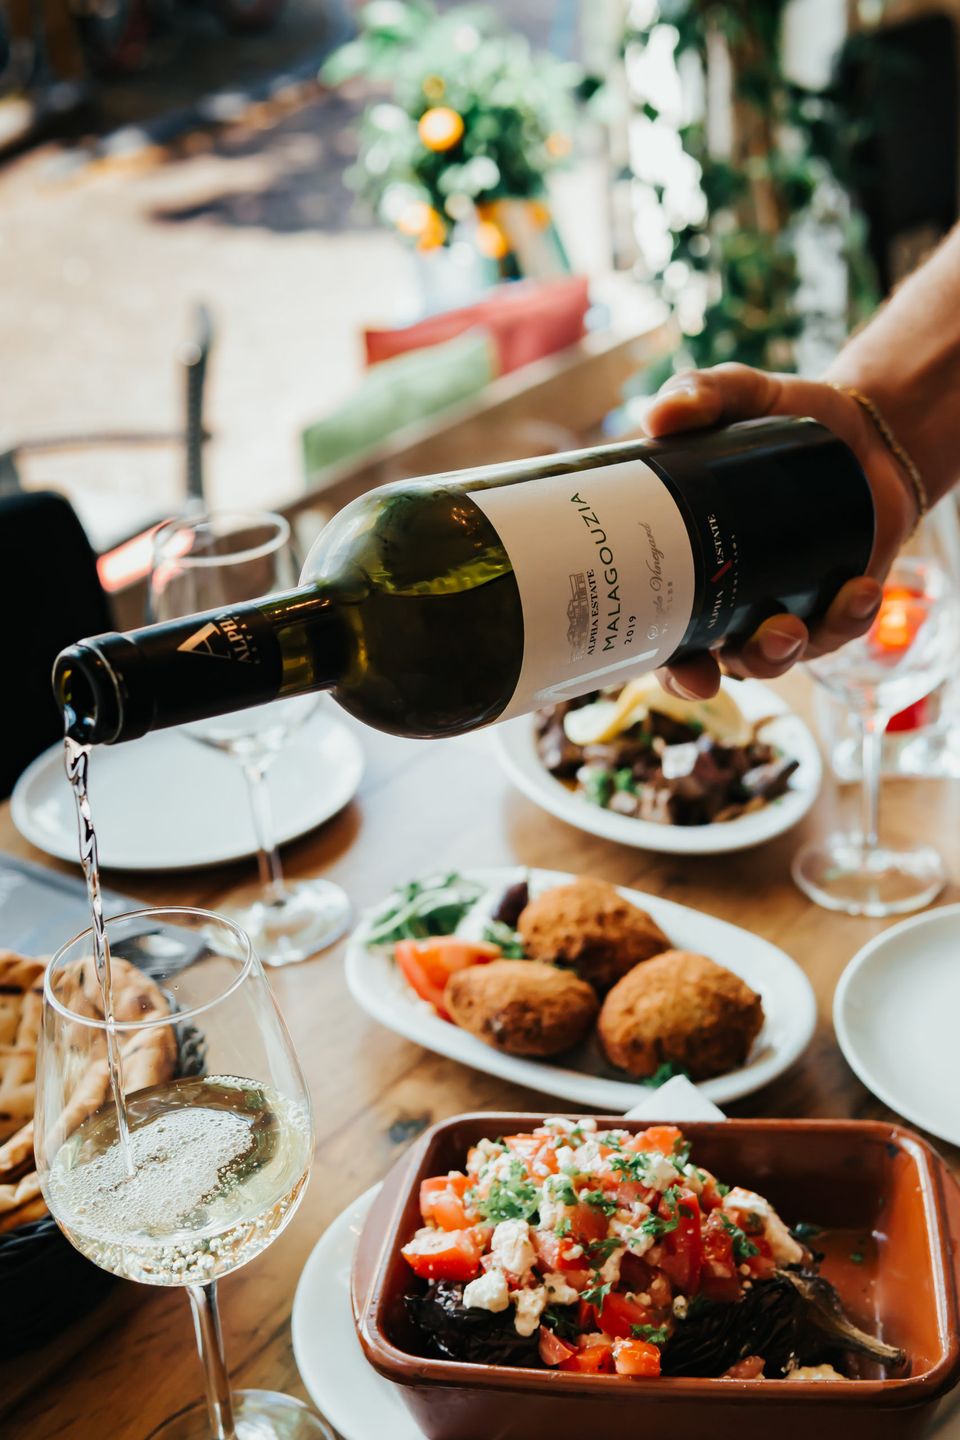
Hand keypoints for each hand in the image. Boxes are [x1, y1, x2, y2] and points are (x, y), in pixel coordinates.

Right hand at [642, 362, 917, 698]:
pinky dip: (847, 619)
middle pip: (705, 662)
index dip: (658, 663)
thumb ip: (701, 394)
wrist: (864, 429)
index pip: (654, 629)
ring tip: (791, 628)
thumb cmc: (783, 422)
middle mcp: (725, 598)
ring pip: (771, 658)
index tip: (675, 669)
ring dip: (777, 655)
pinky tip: (860, 591)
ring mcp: (779, 607)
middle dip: (709, 678)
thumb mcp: (741, 396)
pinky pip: (836, 631)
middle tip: (716, 668)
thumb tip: (661, 416)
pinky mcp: (833, 604)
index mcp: (684, 565)